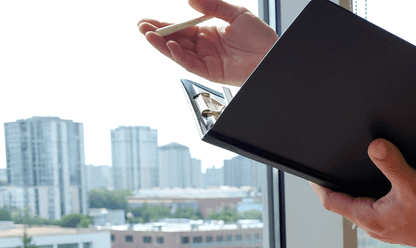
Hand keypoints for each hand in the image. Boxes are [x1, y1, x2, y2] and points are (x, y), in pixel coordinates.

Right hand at [138, 0, 277, 86]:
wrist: (273, 54)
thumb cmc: (261, 37)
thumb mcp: (236, 13)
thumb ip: (212, 6)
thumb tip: (191, 0)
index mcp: (208, 32)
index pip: (180, 28)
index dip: (163, 24)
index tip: (147, 20)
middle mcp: (205, 47)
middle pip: (176, 40)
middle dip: (158, 34)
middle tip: (142, 27)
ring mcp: (208, 60)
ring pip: (180, 53)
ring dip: (163, 45)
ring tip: (149, 35)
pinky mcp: (212, 73)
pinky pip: (192, 65)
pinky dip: (180, 56)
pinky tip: (173, 46)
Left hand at [312, 139, 415, 247]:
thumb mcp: (412, 183)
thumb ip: (392, 163)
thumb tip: (374, 146)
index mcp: (369, 218)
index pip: (332, 202)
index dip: (319, 187)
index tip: (310, 176)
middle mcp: (373, 227)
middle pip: (344, 206)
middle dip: (336, 189)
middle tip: (329, 172)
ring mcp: (384, 230)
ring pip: (360, 210)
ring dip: (354, 196)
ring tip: (351, 179)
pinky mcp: (396, 229)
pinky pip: (375, 213)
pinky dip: (370, 201)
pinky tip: (380, 192)